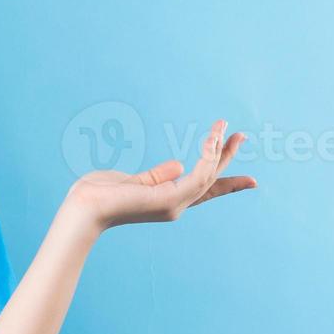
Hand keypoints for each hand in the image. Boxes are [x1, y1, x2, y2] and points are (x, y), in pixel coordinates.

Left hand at [67, 119, 256, 232]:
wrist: (85, 208)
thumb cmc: (101, 195)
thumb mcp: (135, 181)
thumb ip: (158, 175)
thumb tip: (180, 164)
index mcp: (166, 201)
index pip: (201, 189)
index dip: (224, 181)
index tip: (248, 179)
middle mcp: (174, 206)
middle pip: (210, 180)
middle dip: (225, 158)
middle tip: (241, 135)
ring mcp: (174, 204)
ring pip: (207, 175)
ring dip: (218, 149)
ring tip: (222, 125)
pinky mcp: (171, 199)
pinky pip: (199, 175)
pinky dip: (209, 156)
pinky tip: (212, 139)